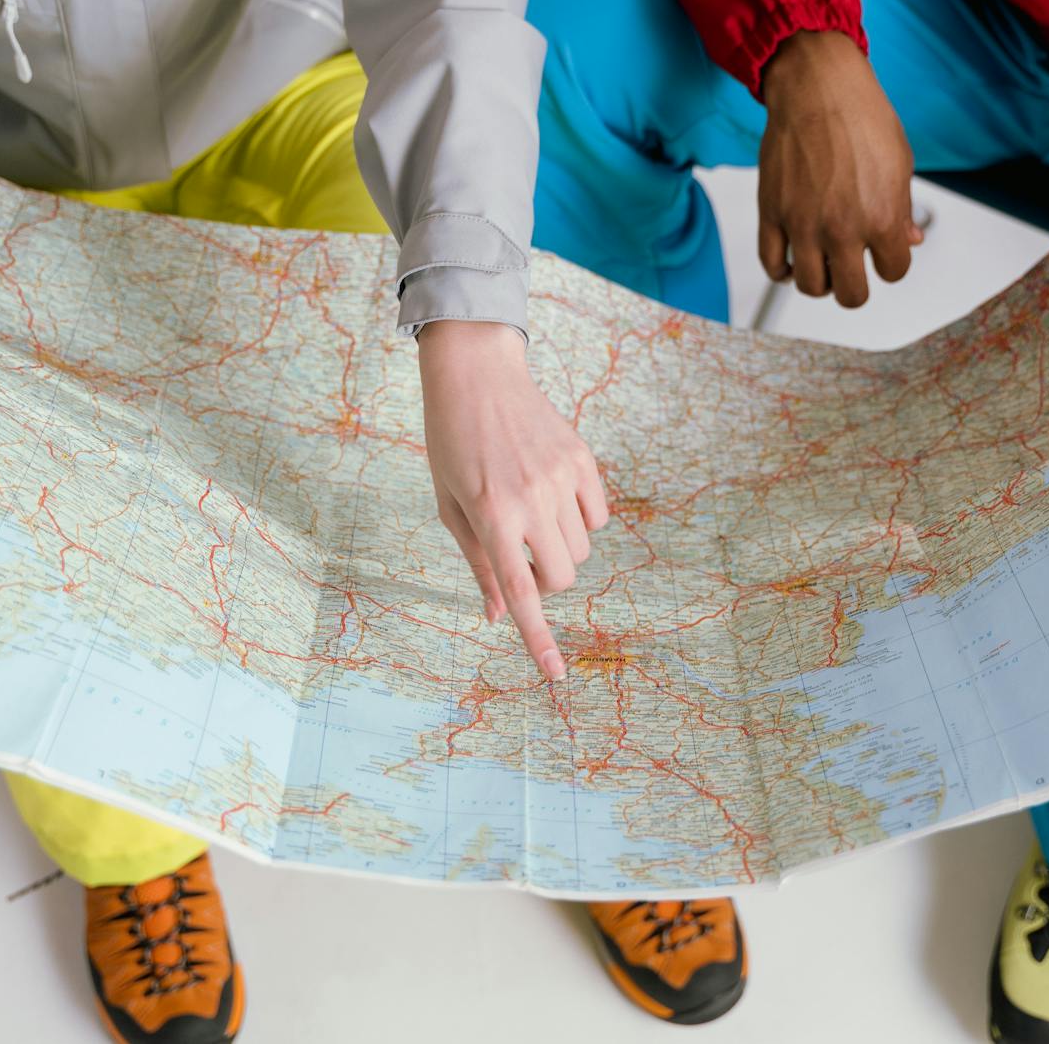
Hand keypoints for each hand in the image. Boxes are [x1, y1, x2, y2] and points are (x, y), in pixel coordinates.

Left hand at [418, 319, 608, 679]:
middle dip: (546, 580)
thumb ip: (478, 563)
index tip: (557, 674)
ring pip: (582, 549)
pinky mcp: (583, 459)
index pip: (520, 592)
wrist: (476, 374)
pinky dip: (582, 520)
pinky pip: (598, 516)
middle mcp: (530, 499)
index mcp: (491, 515)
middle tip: (522, 557)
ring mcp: (561, 477)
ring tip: (532, 515)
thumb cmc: (451, 443)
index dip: (539, 638)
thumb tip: (497, 616)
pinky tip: (555, 496)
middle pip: (563, 576)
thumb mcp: (450, 505)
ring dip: (561, 548)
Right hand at [757, 30, 923, 307]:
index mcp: (882, 218)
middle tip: (852, 271)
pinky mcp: (772, 213)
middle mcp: (842, 228)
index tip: (883, 253)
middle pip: (852, 294)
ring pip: (810, 287)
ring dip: (819, 281)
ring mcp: (803, 224)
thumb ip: (903, 209)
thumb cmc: (861, 116)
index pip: (894, 272)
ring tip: (822, 263)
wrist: (817, 87)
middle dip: (856, 287)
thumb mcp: (899, 164)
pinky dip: (782, 271)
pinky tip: (791, 262)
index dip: (890, 263)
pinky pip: (771, 263)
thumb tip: (909, 239)